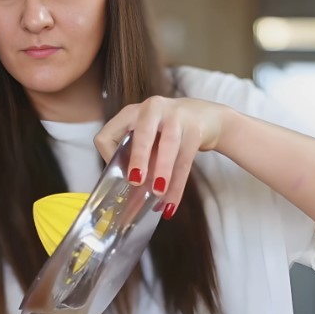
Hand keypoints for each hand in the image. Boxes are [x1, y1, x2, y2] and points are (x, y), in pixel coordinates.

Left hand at [95, 96, 229, 219]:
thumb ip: (136, 157)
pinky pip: (184, 162)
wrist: (205, 117)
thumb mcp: (147, 137)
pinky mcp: (195, 130)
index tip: (119, 175)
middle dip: (139, 158)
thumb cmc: (167, 130)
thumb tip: (130, 192)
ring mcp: (176, 117)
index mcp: (131, 114)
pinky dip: (177, 186)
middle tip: (136, 181)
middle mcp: (152, 110)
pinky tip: (171, 203)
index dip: (110, 158)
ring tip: (158, 193)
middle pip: (143, 134)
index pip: (109, 135)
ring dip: (162, 172)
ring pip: (168, 146)